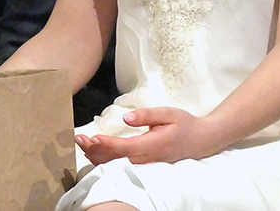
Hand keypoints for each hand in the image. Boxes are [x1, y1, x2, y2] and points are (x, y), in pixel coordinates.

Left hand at [75, 106, 220, 165]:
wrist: (201, 140)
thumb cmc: (184, 124)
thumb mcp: (169, 113)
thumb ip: (147, 115)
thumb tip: (127, 118)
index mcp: (153, 145)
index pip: (124, 147)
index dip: (106, 145)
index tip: (91, 137)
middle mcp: (148, 159)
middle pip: (116, 159)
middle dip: (96, 151)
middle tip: (79, 139)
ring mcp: (146, 165)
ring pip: (118, 165)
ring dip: (99, 157)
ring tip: (83, 146)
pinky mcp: (145, 166)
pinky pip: (123, 166)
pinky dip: (107, 161)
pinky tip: (96, 155)